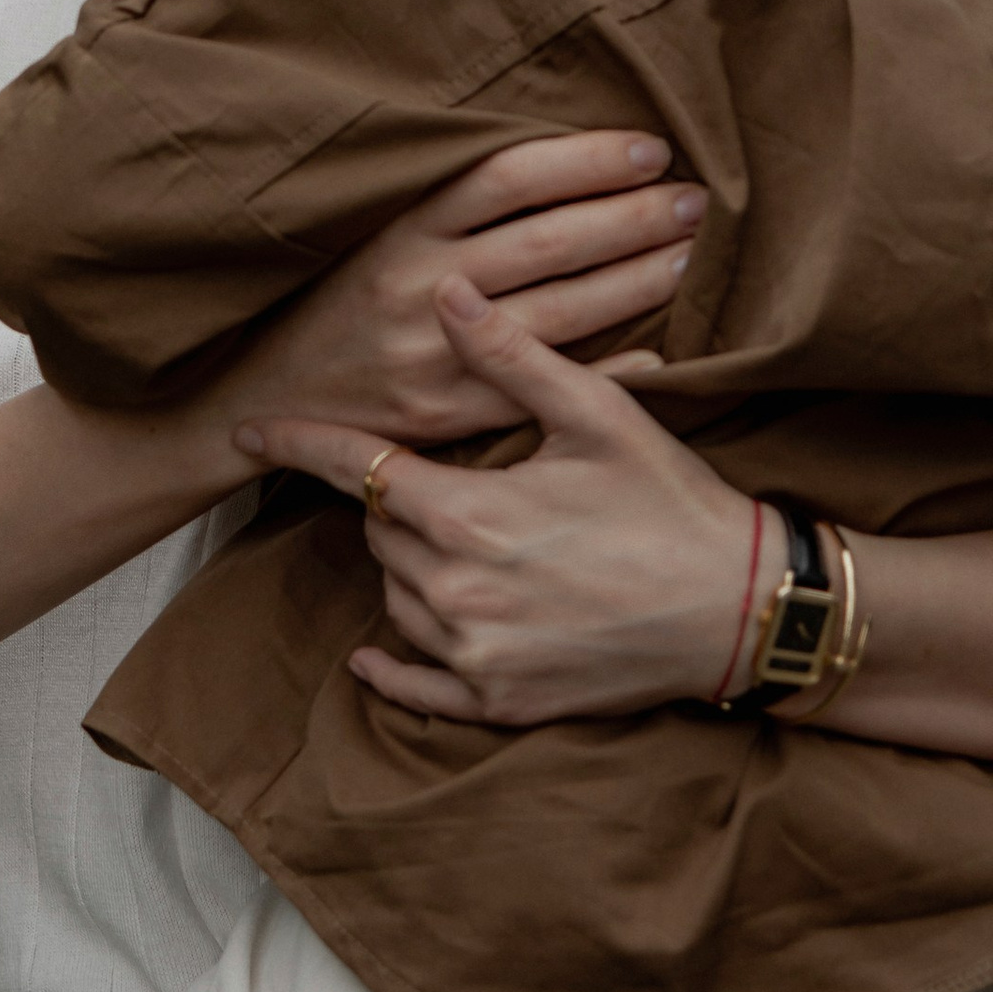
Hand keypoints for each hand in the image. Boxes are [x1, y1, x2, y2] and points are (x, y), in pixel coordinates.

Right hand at [220, 137, 706, 457]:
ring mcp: (432, 352)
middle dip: (631, 217)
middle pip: (548, 239)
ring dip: (632, 281)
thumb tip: (551, 163)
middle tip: (697, 201)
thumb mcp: (370, 232)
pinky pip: (539, 389)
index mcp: (401, 227)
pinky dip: (604, 371)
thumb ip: (446, 207)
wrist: (255, 396)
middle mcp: (418, 283)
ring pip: (556, 311)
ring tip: (686, 256)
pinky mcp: (442, 414)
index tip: (650, 150)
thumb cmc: (328, 301)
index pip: (508, 176)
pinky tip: (659, 354)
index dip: (584, 159)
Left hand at [235, 275, 757, 724]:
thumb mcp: (599, 414)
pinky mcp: (501, 702)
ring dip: (413, 570)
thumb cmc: (672, 502)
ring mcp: (477, 655)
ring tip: (474, 544)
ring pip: (398, 600)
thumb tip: (448, 290)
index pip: (359, 470)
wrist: (742, 610)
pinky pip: (415, 689)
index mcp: (471, 514)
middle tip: (454, 483)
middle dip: (400, 505)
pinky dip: (390, 670)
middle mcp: (459, 592)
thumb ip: (512, 355)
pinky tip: (371, 657)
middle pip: (382, 536)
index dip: (300, 443)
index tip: (250, 429)